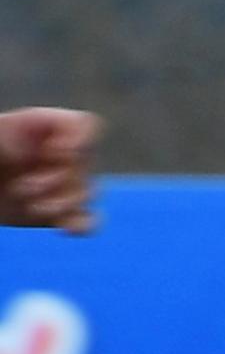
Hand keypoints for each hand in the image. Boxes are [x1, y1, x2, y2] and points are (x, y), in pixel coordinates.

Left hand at [0, 108, 100, 233]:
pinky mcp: (53, 214)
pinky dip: (80, 224)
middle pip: (86, 162)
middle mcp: (52, 154)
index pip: (81, 125)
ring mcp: (55, 185)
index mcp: (34, 128)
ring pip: (88, 192)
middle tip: (23, 188)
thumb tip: (15, 137)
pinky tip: (64, 229)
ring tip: (31, 208)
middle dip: (61, 179)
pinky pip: (85, 219)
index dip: (81, 140)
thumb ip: (2, 139)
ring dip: (65, 203)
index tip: (59, 154)